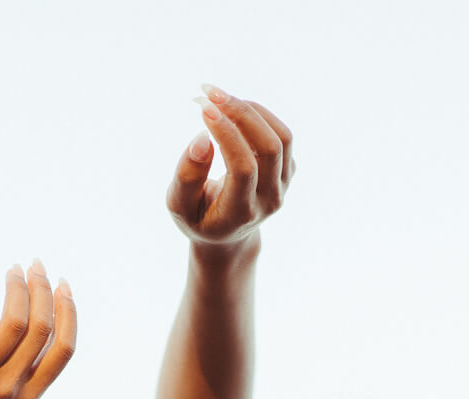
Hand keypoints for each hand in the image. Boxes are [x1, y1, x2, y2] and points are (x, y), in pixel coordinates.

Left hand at [0, 260, 76, 398]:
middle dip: (44, 291)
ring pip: (13, 321)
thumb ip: (21, 387)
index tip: (64, 288)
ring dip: (18, 287)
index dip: (68, 314)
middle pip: (40, 330)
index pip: (62, 351)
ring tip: (13, 269)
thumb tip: (26, 347)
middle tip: (36, 267)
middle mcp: (7, 388)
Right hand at [165, 85, 295, 250]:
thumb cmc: (198, 218)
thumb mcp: (180, 207)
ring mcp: (282, 187)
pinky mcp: (288, 172)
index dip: (226, 135)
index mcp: (241, 213)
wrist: (227, 235)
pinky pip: (282, 136)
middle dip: (240, 113)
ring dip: (251, 110)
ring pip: (281, 138)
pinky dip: (258, 116)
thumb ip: (186, 177)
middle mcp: (268, 201)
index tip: (203, 108)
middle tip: (210, 93)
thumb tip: (202, 138)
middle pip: (268, 148)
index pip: (243, 168)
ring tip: (221, 99)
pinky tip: (234, 111)